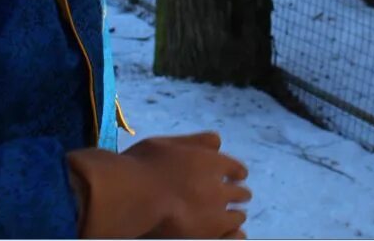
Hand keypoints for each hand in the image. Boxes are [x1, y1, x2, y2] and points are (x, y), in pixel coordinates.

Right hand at [68, 131, 250, 238]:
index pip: (237, 169)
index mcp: (212, 163)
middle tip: (237, 197)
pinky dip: (228, 233)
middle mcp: (219, 188)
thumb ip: (195, 142)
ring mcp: (215, 215)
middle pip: (241, 193)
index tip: (236, 177)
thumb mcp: (168, 144)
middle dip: (239, 194)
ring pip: (238, 217)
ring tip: (229, 217)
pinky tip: (220, 232)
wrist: (132, 197)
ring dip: (234, 215)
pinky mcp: (207, 235)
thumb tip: (218, 142)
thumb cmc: (142, 166)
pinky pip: (230, 236)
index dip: (236, 173)